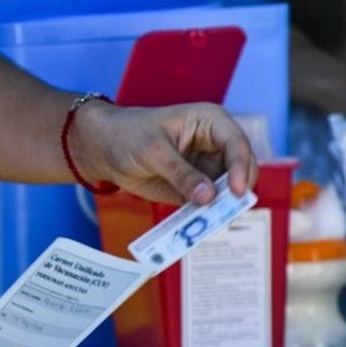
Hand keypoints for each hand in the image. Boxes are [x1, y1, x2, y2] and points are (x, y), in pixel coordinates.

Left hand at [70, 99, 257, 204]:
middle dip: (236, 191)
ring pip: (227, 191)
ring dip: (223, 207)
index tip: (235, 191)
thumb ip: (181, 174)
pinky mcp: (197, 188)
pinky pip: (209, 205)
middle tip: (226, 211)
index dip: (240, 167)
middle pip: (240, 170)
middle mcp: (215, 145)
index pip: (237, 144)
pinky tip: (199, 224)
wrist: (104, 148)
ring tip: (210, 220)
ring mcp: (207, 168)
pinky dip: (207, 215)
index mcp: (210, 122)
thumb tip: (209, 197)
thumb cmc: (128, 135)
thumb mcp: (153, 151)